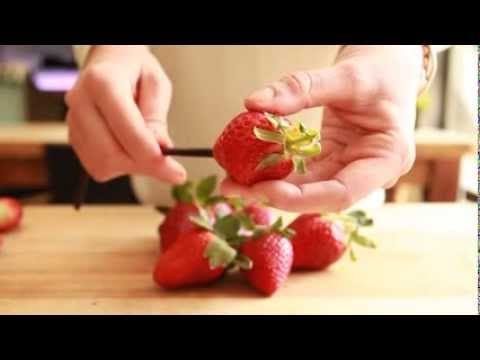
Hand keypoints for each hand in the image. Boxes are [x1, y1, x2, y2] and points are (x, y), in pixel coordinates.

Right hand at [66, 45, 185, 183]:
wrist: (109, 62)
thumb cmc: (135, 69)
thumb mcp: (156, 84)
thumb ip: (156, 117)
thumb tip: (161, 149)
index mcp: (102, 82)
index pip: (128, 131)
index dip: (153, 157)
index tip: (177, 172)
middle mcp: (81, 102)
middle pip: (111, 154)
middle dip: (144, 166)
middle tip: (169, 169)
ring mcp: (73, 121)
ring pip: (102, 165)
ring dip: (132, 167)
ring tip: (147, 150)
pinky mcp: (74, 136)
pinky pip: (96, 165)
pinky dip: (119, 166)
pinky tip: (131, 150)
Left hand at [222, 45, 424, 211]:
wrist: (389, 66)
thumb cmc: (380, 70)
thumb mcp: (346, 76)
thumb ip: (301, 88)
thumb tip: (253, 103)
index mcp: (386, 159)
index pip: (341, 193)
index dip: (300, 198)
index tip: (263, 188)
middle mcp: (368, 172)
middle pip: (317, 195)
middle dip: (273, 194)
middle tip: (233, 188)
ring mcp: (349, 168)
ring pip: (305, 187)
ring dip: (268, 185)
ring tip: (232, 181)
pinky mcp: (332, 160)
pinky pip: (301, 170)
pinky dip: (275, 169)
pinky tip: (248, 166)